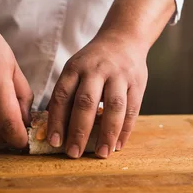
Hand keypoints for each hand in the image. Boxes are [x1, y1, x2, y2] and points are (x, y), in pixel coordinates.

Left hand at [47, 34, 147, 157]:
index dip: (57, 120)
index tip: (54, 141)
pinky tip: (118, 145)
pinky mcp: (138, 83)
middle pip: (86, 102)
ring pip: (114, 107)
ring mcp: (120, 76)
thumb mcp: (75, 69)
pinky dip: (125, 129)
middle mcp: (97, 70)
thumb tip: (54, 129)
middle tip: (74, 153)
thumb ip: (67, 95)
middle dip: (79, 130)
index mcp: (75, 67)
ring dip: (107, 133)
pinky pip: (133, 109)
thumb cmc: (94, 61)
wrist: (124, 38)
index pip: (63, 95)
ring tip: (102, 154)